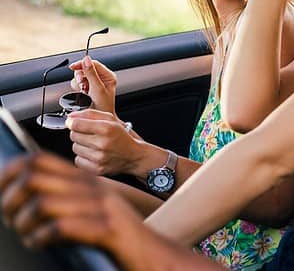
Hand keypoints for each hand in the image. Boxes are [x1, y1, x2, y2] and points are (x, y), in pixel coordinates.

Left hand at [0, 153, 142, 256]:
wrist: (157, 255)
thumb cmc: (120, 237)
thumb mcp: (93, 208)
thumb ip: (68, 196)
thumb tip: (28, 195)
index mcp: (86, 180)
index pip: (38, 159)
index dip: (10, 172)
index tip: (1, 191)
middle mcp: (93, 188)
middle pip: (34, 177)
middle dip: (10, 199)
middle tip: (11, 218)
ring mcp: (101, 207)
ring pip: (43, 203)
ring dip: (24, 222)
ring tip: (28, 234)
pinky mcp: (107, 230)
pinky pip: (62, 227)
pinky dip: (42, 237)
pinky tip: (42, 243)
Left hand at [66, 109, 140, 175]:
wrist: (134, 156)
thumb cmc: (121, 136)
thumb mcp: (111, 120)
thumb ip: (90, 114)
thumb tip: (70, 117)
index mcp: (107, 128)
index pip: (77, 124)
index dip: (72, 122)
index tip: (73, 123)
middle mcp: (103, 143)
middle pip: (73, 135)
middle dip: (79, 133)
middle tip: (90, 134)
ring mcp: (99, 158)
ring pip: (75, 148)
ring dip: (81, 145)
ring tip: (93, 145)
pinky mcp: (97, 169)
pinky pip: (78, 160)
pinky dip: (83, 157)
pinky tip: (93, 154)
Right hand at [69, 56, 116, 114]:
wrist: (98, 119)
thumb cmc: (102, 107)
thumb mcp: (97, 89)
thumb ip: (91, 74)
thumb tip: (86, 60)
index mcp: (108, 76)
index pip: (94, 63)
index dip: (82, 64)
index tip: (73, 67)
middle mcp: (102, 78)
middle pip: (85, 68)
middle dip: (81, 76)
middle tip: (83, 85)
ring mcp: (94, 83)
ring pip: (81, 75)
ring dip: (79, 83)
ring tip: (84, 91)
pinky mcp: (88, 88)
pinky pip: (78, 82)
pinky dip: (78, 87)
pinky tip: (82, 93)